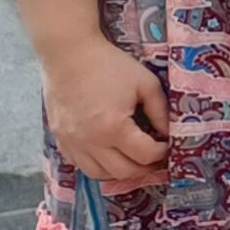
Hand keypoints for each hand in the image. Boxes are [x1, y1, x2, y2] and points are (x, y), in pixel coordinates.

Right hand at [40, 33, 167, 189]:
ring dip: (121, 171)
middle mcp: (90, 141)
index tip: (169, 144)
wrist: (69, 55)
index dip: (163, 153)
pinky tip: (110, 153)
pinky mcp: (59, 139)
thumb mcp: (146, 83)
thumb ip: (161, 111)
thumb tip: (169, 133)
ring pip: (99, 174)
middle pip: (124, 172)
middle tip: (157, 156)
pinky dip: (98, 165)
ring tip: (134, 158)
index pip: (145, 155)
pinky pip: (79, 164)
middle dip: (146, 167)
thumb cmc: (110, 65)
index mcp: (113, 127)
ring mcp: (72, 142)